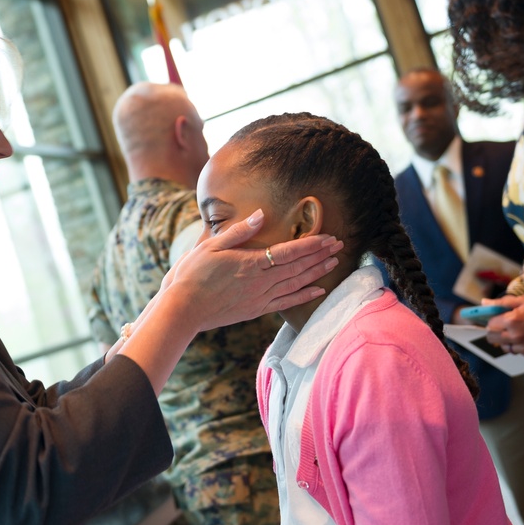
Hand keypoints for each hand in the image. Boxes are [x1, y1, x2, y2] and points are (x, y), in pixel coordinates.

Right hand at [164, 209, 342, 331]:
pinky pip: (286, 303)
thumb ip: (238, 231)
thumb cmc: (192, 275)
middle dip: (320, 255)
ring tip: (334, 263)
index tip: (328, 238)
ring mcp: (260, 298)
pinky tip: (318, 291)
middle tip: (340, 246)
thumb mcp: (210, 246)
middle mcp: (260, 282)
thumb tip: (260, 215)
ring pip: (296, 284)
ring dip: (317, 273)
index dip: (311, 245)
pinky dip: (304, 296)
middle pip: (297, 267)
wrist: (183, 309)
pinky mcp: (256, 310)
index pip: (288, 252)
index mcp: (250, 263)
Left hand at [483, 295, 523, 356]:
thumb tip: (484, 303)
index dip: (492, 321)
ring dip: (506, 340)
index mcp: (512, 321)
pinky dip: (519, 346)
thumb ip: (502, 303)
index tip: (496, 319)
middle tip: (503, 326)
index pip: (489, 325)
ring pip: (504, 347)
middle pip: (492, 338)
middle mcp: (516, 336)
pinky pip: (518, 352)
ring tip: (517, 332)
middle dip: (494, 331)